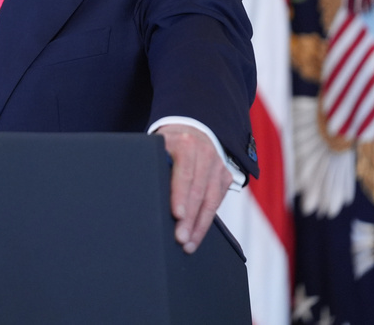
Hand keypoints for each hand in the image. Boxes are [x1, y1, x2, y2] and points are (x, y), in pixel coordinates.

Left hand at [158, 123, 232, 253]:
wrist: (191, 129)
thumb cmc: (168, 144)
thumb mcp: (158, 147)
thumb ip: (156, 166)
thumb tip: (148, 193)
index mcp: (185, 144)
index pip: (184, 173)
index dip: (180, 196)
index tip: (176, 215)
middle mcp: (205, 153)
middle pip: (198, 191)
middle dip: (189, 218)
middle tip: (180, 239)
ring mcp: (218, 165)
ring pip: (211, 200)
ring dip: (199, 225)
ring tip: (188, 244)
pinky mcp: (225, 176)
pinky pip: (217, 202)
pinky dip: (206, 221)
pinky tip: (197, 235)